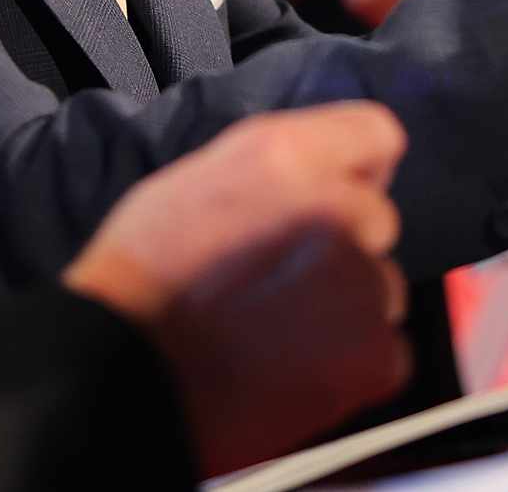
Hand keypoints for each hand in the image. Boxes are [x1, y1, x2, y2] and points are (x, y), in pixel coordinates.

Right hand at [61, 102, 411, 475]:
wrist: (121, 371)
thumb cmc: (144, 272)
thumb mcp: (201, 177)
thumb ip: (280, 166)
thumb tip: (332, 174)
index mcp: (290, 155)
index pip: (377, 135)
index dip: (356, 167)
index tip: (334, 195)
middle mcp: (340, 209)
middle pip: (377, 217)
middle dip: (342, 243)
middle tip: (280, 279)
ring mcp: (363, 285)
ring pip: (380, 286)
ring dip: (346, 306)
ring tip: (278, 333)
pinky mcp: (375, 357)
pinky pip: (386, 350)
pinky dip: (350, 365)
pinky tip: (293, 371)